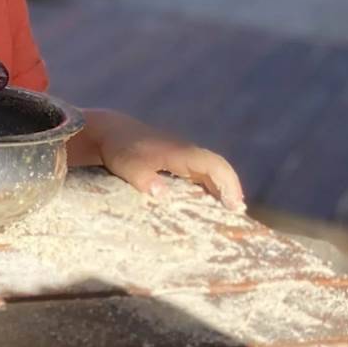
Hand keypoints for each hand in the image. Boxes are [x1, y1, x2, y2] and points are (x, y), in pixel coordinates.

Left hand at [91, 112, 244, 210]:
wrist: (109, 132)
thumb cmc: (119, 149)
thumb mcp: (128, 165)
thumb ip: (144, 179)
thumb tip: (162, 194)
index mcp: (181, 152)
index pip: (214, 165)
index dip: (228, 184)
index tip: (234, 205)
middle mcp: (187, 153)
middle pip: (218, 169)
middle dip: (231, 189)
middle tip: (237, 214)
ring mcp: (183, 156)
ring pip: (211, 172)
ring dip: (221, 190)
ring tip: (229, 214)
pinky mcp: (175, 162)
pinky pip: (200, 174)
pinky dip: (209, 188)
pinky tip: (208, 205)